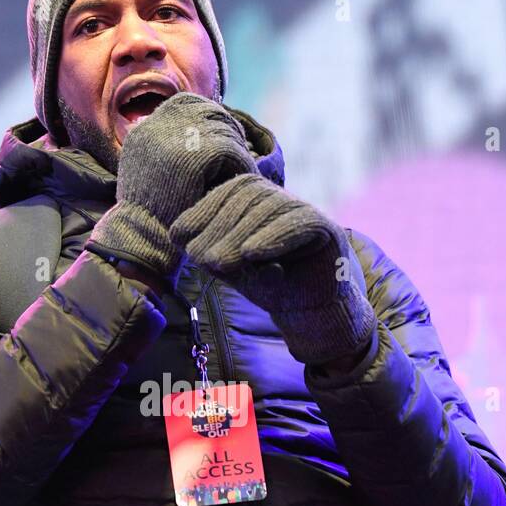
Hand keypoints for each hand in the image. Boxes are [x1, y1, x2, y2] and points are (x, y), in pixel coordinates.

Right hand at [117, 90, 257, 221]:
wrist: (143, 239)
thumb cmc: (150, 216)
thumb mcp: (148, 173)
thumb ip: (164, 149)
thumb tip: (194, 131)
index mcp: (144, 130)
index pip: (185, 103)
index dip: (208, 114)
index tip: (222, 133)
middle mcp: (156, 127)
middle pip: (206, 110)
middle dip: (227, 128)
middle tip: (239, 150)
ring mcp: (173, 140)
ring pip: (222, 130)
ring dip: (236, 148)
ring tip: (242, 168)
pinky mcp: (193, 156)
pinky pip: (231, 150)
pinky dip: (241, 164)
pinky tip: (244, 180)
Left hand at [168, 172, 376, 365]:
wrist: (310, 313)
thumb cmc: (271, 287)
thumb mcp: (233, 269)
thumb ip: (211, 250)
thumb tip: (178, 233)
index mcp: (260, 202)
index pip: (231, 192)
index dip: (203, 210)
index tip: (179, 235)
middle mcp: (284, 200)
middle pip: (249, 196)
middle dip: (219, 226)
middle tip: (199, 257)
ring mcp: (307, 211)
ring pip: (271, 207)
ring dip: (240, 235)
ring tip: (219, 263)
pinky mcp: (327, 228)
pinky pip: (299, 223)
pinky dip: (273, 237)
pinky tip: (251, 253)